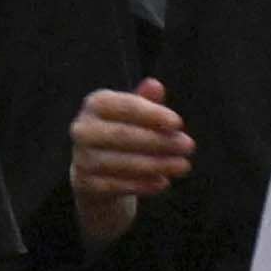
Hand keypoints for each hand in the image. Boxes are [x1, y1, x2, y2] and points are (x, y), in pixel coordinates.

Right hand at [70, 80, 192, 243]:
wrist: (94, 172)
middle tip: (189, 146)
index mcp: (95, 104)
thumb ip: (146, 100)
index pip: (125, 106)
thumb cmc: (122, 133)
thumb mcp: (134, 114)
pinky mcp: (85, 184)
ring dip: (157, 165)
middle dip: (160, 141)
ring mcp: (81, 158)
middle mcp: (82, 129)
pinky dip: (143, 184)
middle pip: (123, 135)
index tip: (178, 123)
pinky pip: (118, 185)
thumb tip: (154, 85)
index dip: (152, 114)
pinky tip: (163, 182)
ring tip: (183, 166)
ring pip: (122, 162)